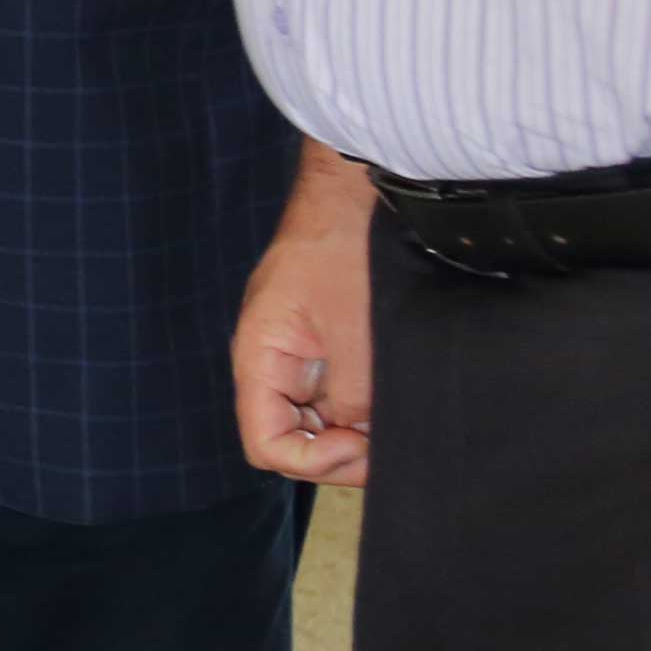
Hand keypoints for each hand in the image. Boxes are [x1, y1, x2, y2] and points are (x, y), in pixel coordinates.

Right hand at [230, 142, 376, 485]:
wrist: (353, 190)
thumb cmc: (344, 249)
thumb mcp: (356, 336)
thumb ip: (352, 398)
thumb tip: (359, 437)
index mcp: (260, 358)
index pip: (266, 444)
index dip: (312, 460)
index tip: (357, 441)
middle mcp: (270, 362)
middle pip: (289, 437)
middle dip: (338, 451)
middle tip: (386, 445)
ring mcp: (295, 351)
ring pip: (313, 418)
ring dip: (351, 430)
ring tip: (391, 422)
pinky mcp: (319, 340)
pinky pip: (330, 391)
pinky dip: (358, 405)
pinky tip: (388, 401)